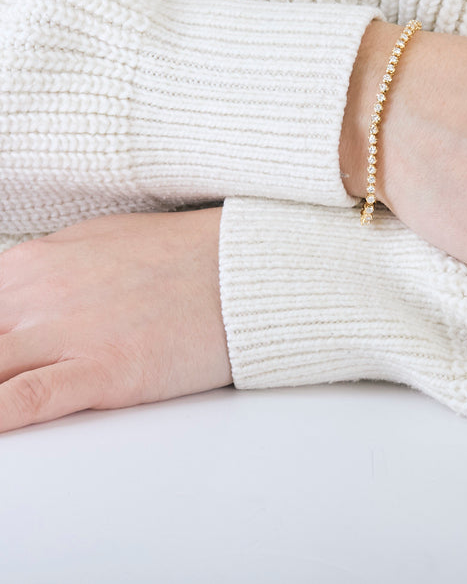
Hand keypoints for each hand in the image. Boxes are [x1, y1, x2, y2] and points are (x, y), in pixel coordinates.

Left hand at [0, 208, 230, 431]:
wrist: (243, 266)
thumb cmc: (182, 254)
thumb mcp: (97, 241)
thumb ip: (46, 273)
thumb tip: (18, 298)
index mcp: (32, 264)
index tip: (2, 351)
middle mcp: (37, 296)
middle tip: (8, 372)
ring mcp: (68, 332)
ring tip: (8, 395)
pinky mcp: (103, 370)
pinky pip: (26, 401)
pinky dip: (1, 417)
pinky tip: (4, 423)